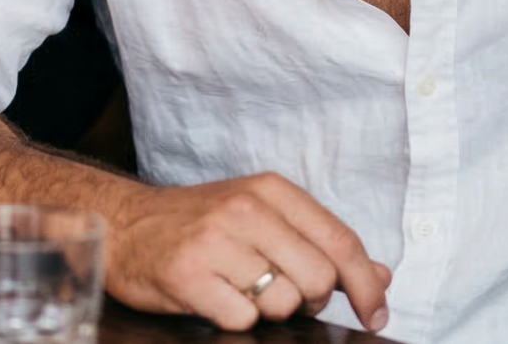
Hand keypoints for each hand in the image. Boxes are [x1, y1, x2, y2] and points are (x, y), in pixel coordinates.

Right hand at [106, 173, 391, 332]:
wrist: (127, 224)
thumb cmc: (203, 223)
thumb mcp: (265, 217)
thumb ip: (321, 244)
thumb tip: (381, 278)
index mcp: (273, 190)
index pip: (340, 240)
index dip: (366, 282)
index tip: (377, 311)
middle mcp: (247, 210)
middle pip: (317, 277)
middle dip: (310, 299)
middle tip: (286, 294)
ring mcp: (216, 242)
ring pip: (281, 302)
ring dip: (268, 308)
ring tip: (241, 287)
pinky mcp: (188, 276)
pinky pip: (241, 318)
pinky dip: (235, 318)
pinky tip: (217, 297)